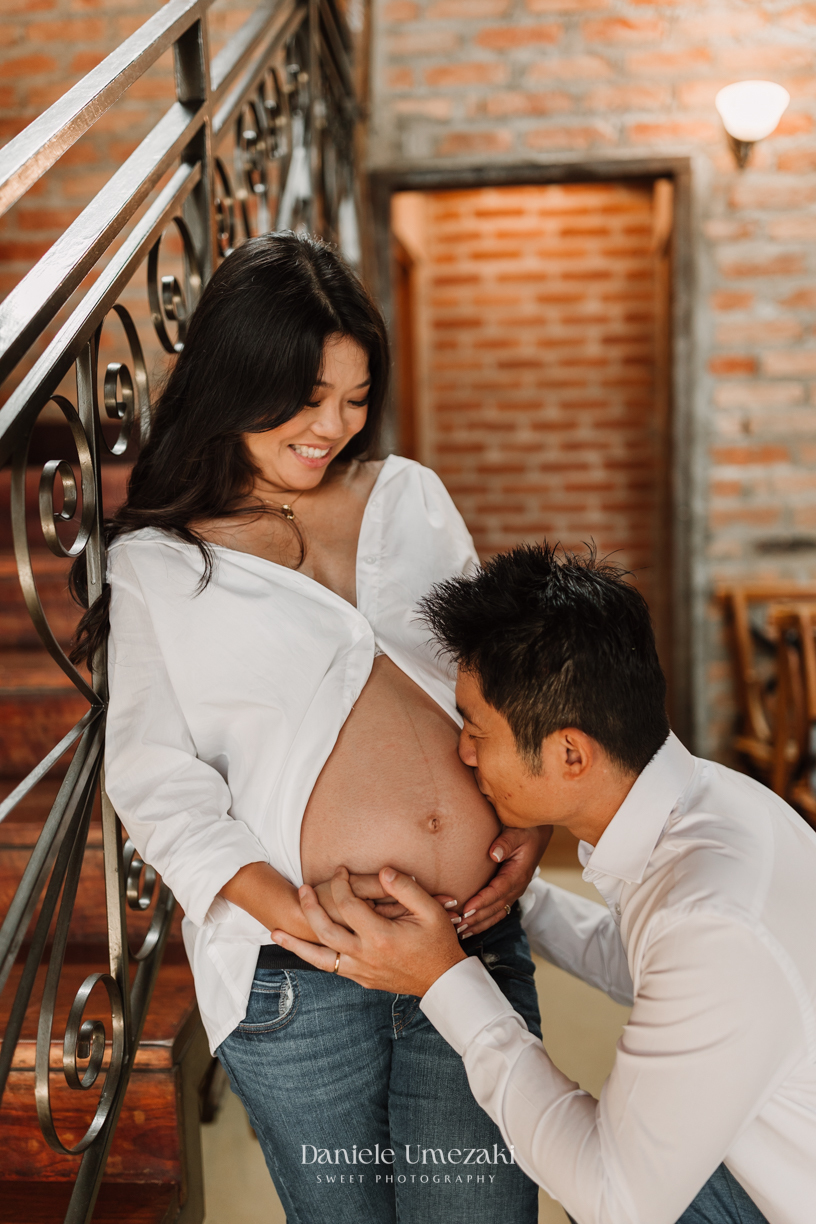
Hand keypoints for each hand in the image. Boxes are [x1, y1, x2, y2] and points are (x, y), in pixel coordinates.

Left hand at [272, 866, 466, 996]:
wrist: (444, 981)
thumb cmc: (439, 942)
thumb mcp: (431, 910)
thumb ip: (405, 888)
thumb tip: (383, 871)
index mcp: (381, 936)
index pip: (348, 904)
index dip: (341, 883)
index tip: (340, 871)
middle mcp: (365, 955)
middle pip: (325, 929)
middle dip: (310, 907)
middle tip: (302, 889)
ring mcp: (360, 970)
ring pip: (319, 957)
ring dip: (296, 943)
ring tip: (276, 931)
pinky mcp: (360, 979)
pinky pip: (330, 968)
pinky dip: (312, 958)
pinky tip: (301, 950)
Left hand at [456, 824, 551, 938]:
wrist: (538, 833)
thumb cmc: (526, 831)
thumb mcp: (517, 832)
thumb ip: (506, 842)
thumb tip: (494, 854)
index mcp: (518, 874)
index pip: (498, 891)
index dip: (482, 901)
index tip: (466, 909)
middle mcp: (517, 887)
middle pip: (495, 908)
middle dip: (476, 919)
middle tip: (457, 925)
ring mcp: (514, 892)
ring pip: (496, 914)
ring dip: (479, 924)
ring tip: (460, 932)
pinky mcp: (509, 892)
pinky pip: (497, 911)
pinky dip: (484, 921)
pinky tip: (470, 928)